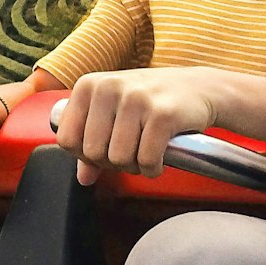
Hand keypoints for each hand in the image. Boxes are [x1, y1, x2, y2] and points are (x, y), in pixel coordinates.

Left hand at [54, 69, 218, 185]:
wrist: (199, 88)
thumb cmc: (153, 101)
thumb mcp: (116, 113)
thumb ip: (94, 143)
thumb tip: (83, 178)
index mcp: (89, 85)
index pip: (66, 139)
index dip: (85, 155)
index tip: (107, 149)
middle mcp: (109, 87)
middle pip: (93, 153)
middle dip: (113, 163)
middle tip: (132, 152)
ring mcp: (136, 99)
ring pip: (119, 159)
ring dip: (136, 166)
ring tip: (147, 152)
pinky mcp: (163, 114)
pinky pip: (147, 160)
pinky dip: (154, 168)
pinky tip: (161, 158)